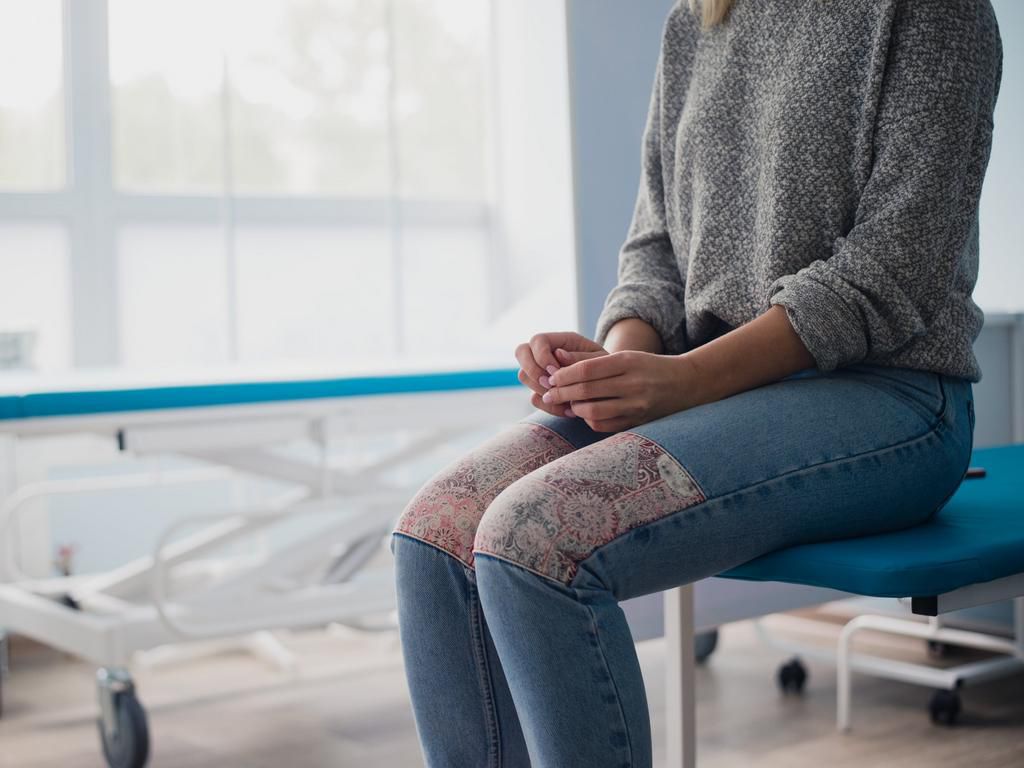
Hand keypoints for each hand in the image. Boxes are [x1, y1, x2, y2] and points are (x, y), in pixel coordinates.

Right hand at [515, 332, 606, 416]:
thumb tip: (558, 354)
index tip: (555, 372)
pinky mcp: (543, 391)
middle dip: (533, 371)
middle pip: (521, 352)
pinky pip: (535, 398)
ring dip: (541, 390)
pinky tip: (569, 411)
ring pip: (524, 376)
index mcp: (561, 341)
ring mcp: (541, 372)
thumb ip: (581, 358)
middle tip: (551, 385)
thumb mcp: (601, 361)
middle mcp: (546, 353)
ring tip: (565, 400)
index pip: (538, 340)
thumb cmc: (608, 369)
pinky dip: (550, 407)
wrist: (611, 387)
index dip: (541, 356)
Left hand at [542, 350, 700, 431]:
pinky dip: (589, 420)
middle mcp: (633, 384)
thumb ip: (592, 361)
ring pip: (593, 411)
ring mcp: (637, 405)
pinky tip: (584, 414)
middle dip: (562, 393)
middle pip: (587, 390)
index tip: (550, 378)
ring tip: (566, 404)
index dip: (564, 375)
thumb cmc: (648, 367)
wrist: (686, 384)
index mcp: (628, 362)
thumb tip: (557, 357)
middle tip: (547, 394)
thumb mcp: (625, 357)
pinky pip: (605, 425)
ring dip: (574, 408)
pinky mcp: (638, 422)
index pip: (587, 369)